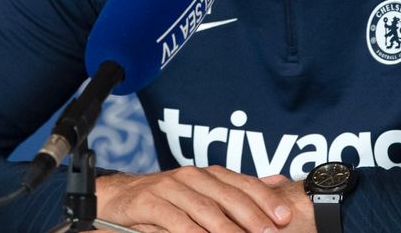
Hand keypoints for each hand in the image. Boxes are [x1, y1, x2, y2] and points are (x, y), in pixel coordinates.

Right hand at [94, 166, 307, 232]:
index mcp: (208, 174)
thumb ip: (236, 189)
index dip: (265, 199)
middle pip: (227, 196)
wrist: (118, 198)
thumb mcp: (202, 193)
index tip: (283, 217)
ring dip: (226, 229)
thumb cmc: (166, 199)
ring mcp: (170, 187)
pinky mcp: (150, 202)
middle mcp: (191, 176)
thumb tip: (278, 181)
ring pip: (205, 209)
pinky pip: (176, 221)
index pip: (243, 183)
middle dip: (251, 216)